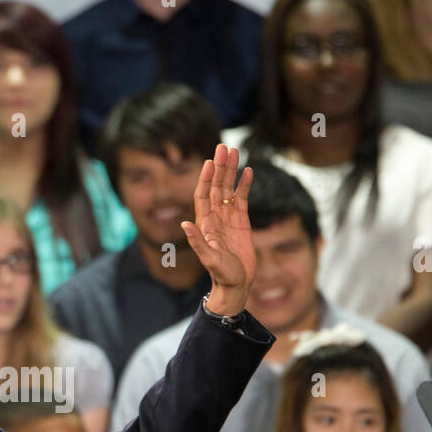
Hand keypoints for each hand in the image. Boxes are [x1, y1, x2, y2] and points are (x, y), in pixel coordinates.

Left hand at [182, 143, 254, 314]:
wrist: (236, 284)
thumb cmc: (221, 274)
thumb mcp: (209, 259)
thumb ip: (198, 242)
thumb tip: (184, 225)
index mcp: (205, 223)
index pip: (203, 195)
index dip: (206, 178)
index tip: (210, 161)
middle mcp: (215, 216)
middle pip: (216, 186)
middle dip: (220, 167)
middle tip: (224, 146)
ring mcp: (228, 217)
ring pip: (228, 189)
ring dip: (231, 171)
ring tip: (234, 151)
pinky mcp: (241, 221)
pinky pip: (242, 198)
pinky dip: (244, 185)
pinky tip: (247, 171)